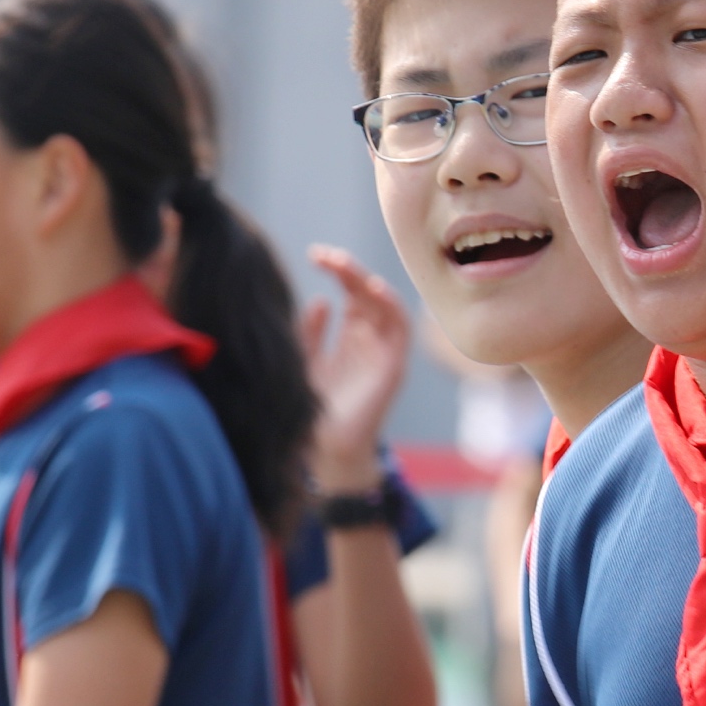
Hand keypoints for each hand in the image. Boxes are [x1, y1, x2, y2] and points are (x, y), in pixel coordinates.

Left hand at [305, 245, 412, 492]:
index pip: (350, 293)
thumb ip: (310, 333)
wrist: (324, 451)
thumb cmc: (313, 409)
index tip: (315, 254)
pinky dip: (391, 306)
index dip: (337, 270)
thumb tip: (322, 301)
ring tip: (343, 266)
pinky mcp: (392, 367)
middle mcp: (370, 341)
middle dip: (348, 270)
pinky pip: (400, 329)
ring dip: (366, 281)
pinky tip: (372, 290)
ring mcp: (383, 352)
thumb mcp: (304, 362)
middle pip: (367, 293)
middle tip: (325, 255)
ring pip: (385, 304)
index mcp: (350, 338)